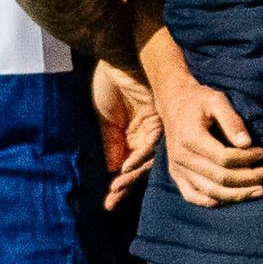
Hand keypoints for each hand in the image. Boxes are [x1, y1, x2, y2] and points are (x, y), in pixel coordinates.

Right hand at [92, 61, 157, 204]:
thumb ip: (110, 143)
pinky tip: (122, 168)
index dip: (118, 183)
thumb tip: (113, 169)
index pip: (125, 166)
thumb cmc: (110, 84)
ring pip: (144, 160)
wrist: (120, 60)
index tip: (108, 202)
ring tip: (115, 190)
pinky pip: (148, 144)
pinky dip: (135, 156)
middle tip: (110, 203)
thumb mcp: (105, 117)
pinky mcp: (157, 121)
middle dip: (123, 186)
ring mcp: (151, 131)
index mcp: (129, 137)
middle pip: (136, 168)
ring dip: (129, 176)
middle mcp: (143, 138)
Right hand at [160, 72, 262, 207]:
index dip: (247, 158)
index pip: (224, 158)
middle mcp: (181, 157)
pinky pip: (195, 197)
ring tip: (260, 190)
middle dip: (250, 178)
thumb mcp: (217, 100)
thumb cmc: (199, 100)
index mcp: (190, 138)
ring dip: (238, 195)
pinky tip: (235, 197)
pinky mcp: (177, 176)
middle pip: (220, 178)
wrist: (174, 105)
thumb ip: (232, 120)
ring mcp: (177, 169)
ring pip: (210, 192)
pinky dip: (215, 201)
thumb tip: (247, 143)